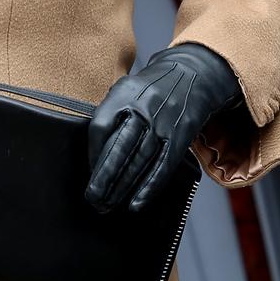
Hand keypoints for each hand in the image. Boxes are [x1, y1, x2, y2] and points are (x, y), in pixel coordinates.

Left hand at [85, 43, 240, 213]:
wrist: (190, 75)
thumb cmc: (149, 88)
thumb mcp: (126, 88)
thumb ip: (110, 112)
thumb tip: (94, 151)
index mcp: (124, 93)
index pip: (101, 126)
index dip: (93, 152)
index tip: (89, 170)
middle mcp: (144, 108)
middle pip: (120, 147)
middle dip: (104, 177)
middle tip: (93, 197)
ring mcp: (163, 124)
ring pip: (140, 161)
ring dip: (123, 187)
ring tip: (108, 204)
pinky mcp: (180, 138)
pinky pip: (163, 166)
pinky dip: (149, 187)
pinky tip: (136, 203)